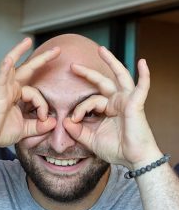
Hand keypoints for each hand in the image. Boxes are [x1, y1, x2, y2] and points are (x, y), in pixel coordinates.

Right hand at [0, 38, 58, 150]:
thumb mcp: (24, 130)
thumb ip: (38, 127)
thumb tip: (53, 122)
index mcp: (16, 96)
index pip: (36, 93)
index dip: (43, 106)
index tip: (44, 119)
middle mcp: (10, 89)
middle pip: (27, 69)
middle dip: (42, 59)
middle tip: (57, 50)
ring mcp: (2, 90)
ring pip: (11, 67)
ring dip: (19, 52)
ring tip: (28, 41)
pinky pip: (0, 79)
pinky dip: (4, 69)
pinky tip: (9, 59)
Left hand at [64, 47, 160, 167]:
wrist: (133, 158)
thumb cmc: (116, 149)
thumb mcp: (91, 140)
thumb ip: (77, 131)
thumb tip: (65, 121)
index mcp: (107, 109)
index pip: (89, 101)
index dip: (79, 110)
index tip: (73, 121)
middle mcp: (117, 102)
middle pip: (101, 82)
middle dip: (87, 73)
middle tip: (72, 66)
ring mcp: (127, 101)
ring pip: (119, 77)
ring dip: (111, 62)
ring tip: (102, 50)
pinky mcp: (136, 104)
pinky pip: (142, 86)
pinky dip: (144, 74)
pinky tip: (142, 62)